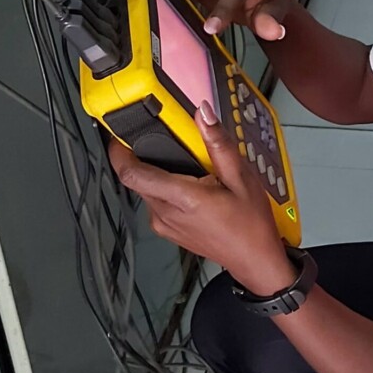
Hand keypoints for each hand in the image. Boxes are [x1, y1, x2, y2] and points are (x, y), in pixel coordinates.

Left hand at [108, 101, 295, 293]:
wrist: (254, 258)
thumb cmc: (251, 222)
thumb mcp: (242, 177)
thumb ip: (218, 143)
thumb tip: (203, 114)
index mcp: (181, 198)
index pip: (131, 173)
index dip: (118, 151)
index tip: (119, 135)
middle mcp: (165, 213)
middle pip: (138, 178)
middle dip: (146, 158)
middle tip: (171, 146)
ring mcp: (163, 224)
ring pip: (147, 190)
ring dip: (159, 175)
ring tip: (190, 170)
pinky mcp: (166, 230)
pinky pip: (156, 203)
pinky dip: (167, 190)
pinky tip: (192, 190)